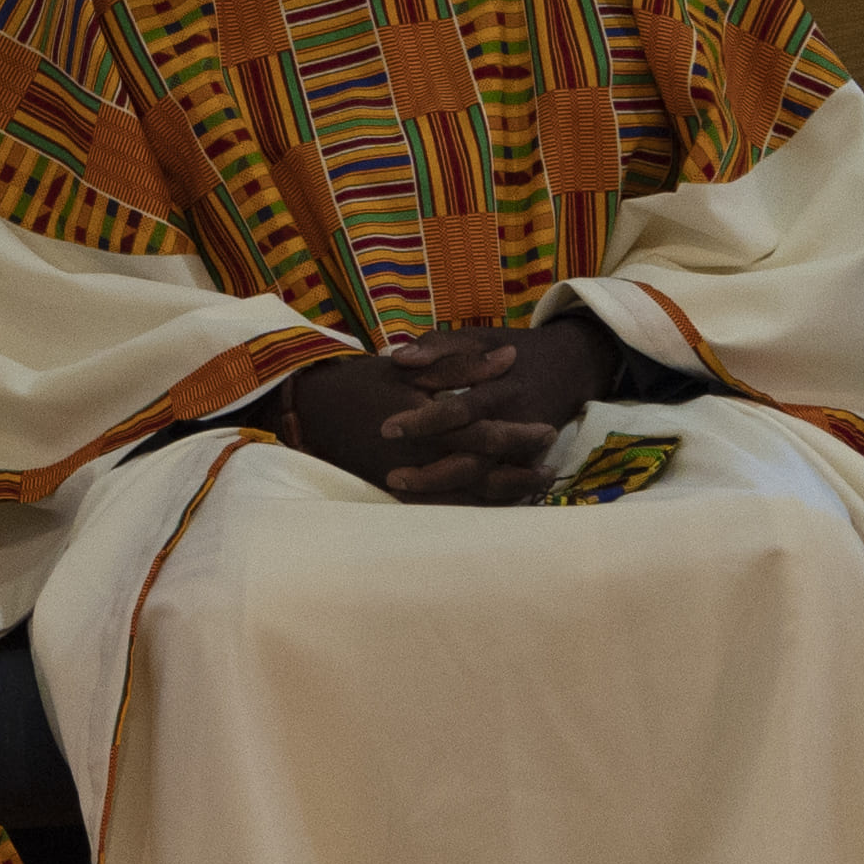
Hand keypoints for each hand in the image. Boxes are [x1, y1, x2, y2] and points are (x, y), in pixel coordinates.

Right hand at [283, 350, 540, 502]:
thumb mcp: (411, 365)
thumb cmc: (361, 382)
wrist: (311, 412)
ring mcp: (409, 479)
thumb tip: (508, 356)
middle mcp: (421, 456)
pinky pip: (445, 507)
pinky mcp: (398, 493)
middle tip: (552, 464)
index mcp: (426, 421)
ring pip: (468, 495)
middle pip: (483, 468)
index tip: (549, 428)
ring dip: (506, 491)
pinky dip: (475, 506)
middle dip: (520, 467)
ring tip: (536, 484)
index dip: (518, 433)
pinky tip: (498, 502)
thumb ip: (462, 362)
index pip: (483, 432)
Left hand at [378, 322, 620, 502]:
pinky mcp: (528, 465)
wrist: (568, 366)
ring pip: (484, 484)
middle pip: (474, 458)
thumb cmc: (509, 349)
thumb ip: (438, 346)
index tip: (387, 428)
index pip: (461, 411)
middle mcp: (515, 423)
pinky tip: (428, 501)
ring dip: (444, 492)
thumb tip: (399, 358)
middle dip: (431, 471)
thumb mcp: (477, 338)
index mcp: (501, 389)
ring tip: (401, 491)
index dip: (424, 421)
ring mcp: (525, 450)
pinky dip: (465, 501)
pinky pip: (496, 493)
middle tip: (390, 475)